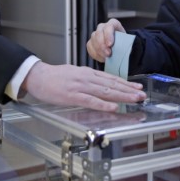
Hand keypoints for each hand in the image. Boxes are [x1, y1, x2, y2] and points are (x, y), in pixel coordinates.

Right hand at [21, 61, 145, 111]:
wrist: (37, 76)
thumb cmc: (55, 77)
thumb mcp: (75, 73)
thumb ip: (88, 79)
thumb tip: (101, 84)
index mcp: (88, 73)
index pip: (111, 78)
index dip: (126, 83)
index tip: (137, 87)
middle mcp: (87, 78)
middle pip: (112, 85)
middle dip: (129, 90)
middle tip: (142, 95)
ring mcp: (80, 87)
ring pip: (106, 92)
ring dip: (122, 96)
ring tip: (135, 100)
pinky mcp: (72, 96)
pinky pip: (91, 101)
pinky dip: (104, 104)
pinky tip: (114, 107)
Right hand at [86, 19, 125, 62]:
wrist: (120, 49)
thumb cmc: (124, 45)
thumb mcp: (127, 42)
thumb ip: (125, 44)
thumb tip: (124, 49)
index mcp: (114, 24)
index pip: (109, 26)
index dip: (108, 35)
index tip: (110, 45)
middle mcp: (103, 27)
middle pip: (99, 33)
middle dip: (102, 45)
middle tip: (108, 54)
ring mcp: (96, 34)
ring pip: (93, 40)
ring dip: (99, 50)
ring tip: (106, 58)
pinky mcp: (91, 42)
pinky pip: (89, 47)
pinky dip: (95, 54)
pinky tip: (102, 58)